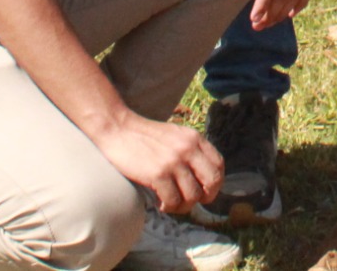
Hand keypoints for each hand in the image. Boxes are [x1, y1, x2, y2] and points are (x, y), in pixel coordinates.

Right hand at [93, 112, 225, 214]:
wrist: (118, 129)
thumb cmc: (144, 136)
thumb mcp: (175, 136)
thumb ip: (191, 151)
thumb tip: (203, 180)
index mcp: (194, 138)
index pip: (219, 165)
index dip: (215, 183)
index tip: (204, 191)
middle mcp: (188, 149)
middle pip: (213, 181)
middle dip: (205, 197)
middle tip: (190, 201)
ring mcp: (174, 161)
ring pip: (193, 196)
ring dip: (183, 206)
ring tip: (170, 203)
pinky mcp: (158, 174)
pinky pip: (173, 201)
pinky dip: (168, 207)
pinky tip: (159, 202)